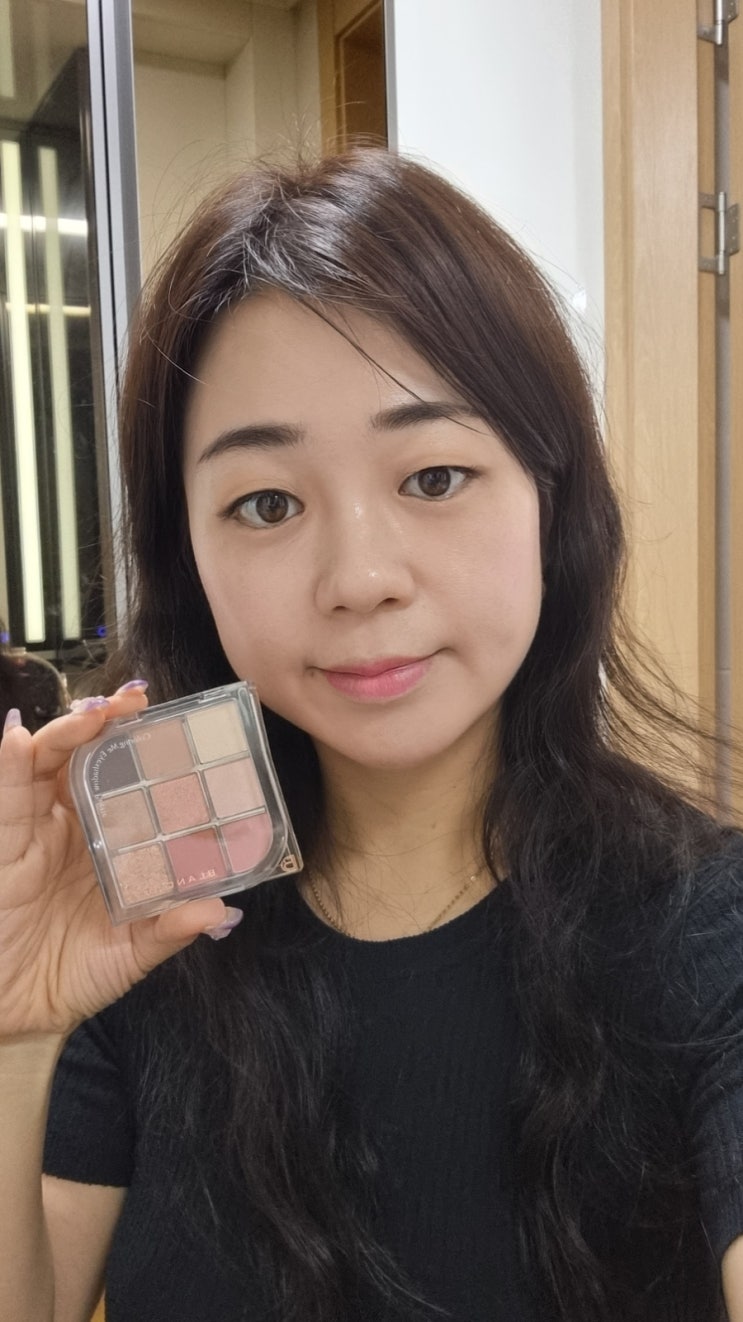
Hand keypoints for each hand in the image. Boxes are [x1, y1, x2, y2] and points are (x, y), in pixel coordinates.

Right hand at [0, 685, 233, 1041]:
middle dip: (108, 722)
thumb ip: (169, 930)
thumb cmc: (67, 979)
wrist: (11, 1019)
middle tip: (137, 699)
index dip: (144, 752)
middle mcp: (69, 828)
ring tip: (96, 712)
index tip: (175, 727)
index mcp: (106, 845)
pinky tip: (16, 737)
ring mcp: (33, 831)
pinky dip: (10, 761)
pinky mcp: (3, 842)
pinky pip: (6, 794)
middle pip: (85, 758)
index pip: (126, 785)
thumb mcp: (129, 956)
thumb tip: (219, 909)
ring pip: (45, 762)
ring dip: (69, 730)